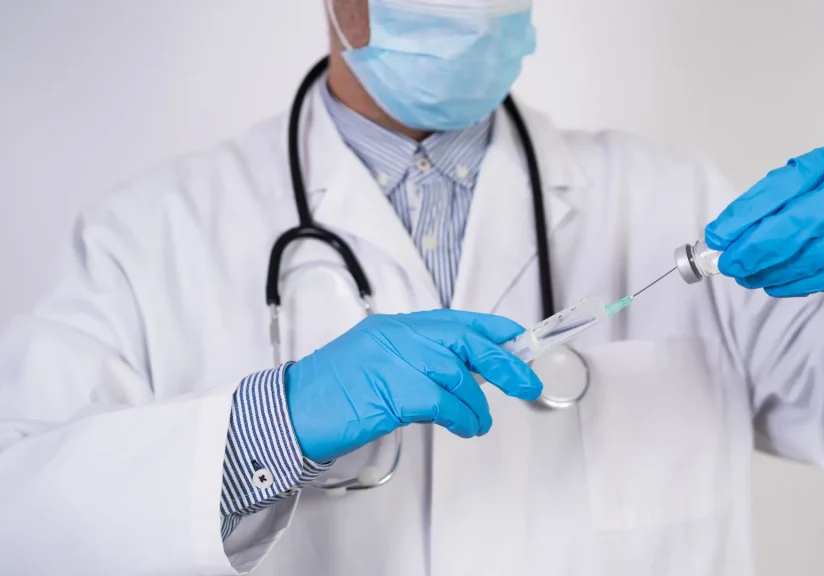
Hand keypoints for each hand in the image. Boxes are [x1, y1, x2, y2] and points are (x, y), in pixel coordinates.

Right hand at [285, 310, 541, 462]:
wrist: (288, 415)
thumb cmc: (331, 396)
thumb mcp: (376, 366)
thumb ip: (416, 363)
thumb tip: (465, 376)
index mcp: (392, 327)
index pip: (454, 319)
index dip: (491, 328)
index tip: (517, 337)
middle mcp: (394, 337)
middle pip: (463, 340)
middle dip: (502, 361)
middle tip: (526, 381)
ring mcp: (390, 361)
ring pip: (455, 375)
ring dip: (477, 404)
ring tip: (480, 423)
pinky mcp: (388, 391)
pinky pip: (441, 402)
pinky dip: (461, 417)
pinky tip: (465, 427)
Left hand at [704, 142, 823, 296]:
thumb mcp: (817, 182)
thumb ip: (778, 201)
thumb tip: (729, 233)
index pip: (782, 187)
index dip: (745, 215)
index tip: (718, 236)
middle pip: (799, 222)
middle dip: (756, 248)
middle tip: (730, 264)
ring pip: (815, 254)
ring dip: (775, 271)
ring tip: (749, 277)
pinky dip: (799, 284)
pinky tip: (776, 285)